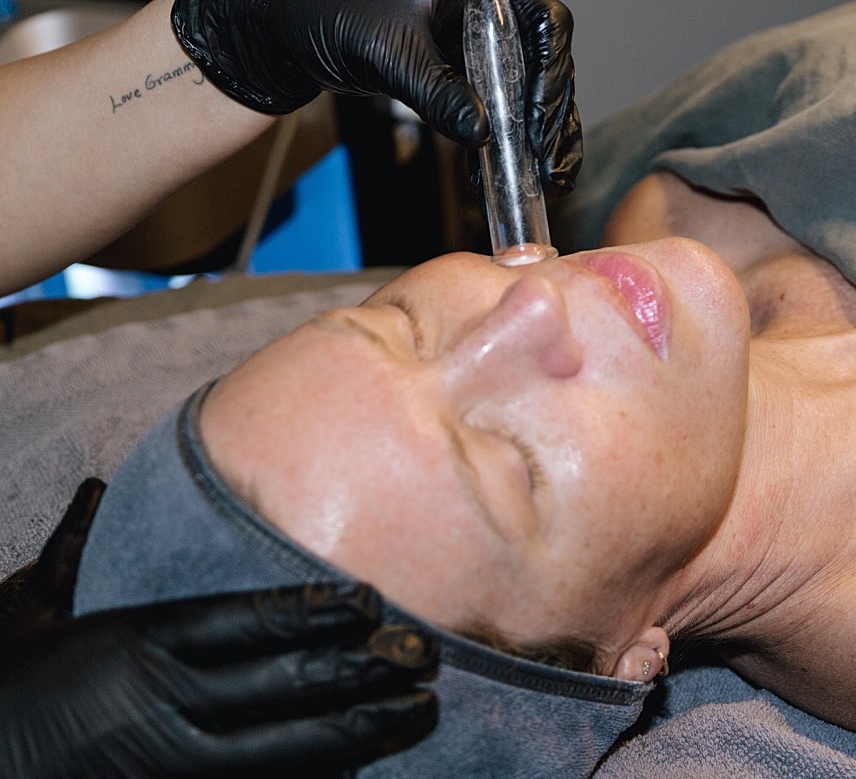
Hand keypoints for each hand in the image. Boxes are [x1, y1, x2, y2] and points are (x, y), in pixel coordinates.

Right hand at [0, 482, 437, 778]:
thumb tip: (93, 490)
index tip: (370, 599)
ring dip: (361, 730)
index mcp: (139, 645)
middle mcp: (165, 705)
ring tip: (420, 711)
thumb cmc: (4, 690)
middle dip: (363, 670)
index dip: (314, 611)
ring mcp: (173, 767)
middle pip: (283, 685)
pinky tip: (363, 769)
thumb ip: (70, 553)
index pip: (244, 620)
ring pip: (287, 750)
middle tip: (428, 655)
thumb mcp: (28, 613)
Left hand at [172, 0, 580, 191]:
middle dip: (550, 116)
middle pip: (542, 61)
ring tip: (542, 181)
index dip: (551, 72)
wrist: (277, 25)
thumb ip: (437, 92)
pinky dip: (499, 140)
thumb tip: (482, 134)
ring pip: (523, 89)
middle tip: (551, 166)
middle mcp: (481, 6)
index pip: (541, 21)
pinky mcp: (453, 70)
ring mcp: (469, 40)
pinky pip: (492, 105)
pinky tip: (496, 175)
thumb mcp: (387, 53)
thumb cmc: (325, 10)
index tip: (538, 119)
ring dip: (533, 135)